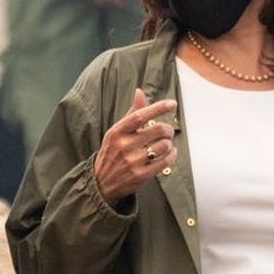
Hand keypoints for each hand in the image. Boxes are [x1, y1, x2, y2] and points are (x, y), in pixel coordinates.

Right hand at [94, 88, 178, 204]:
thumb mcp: (117, 131)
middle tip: (167, 131)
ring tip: (166, 143)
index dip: (158, 108)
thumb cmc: (112, 152)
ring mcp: (132, 161)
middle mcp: (124, 145)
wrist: (101, 182)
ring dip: (169, 143)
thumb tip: (140, 92)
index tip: (172, 103)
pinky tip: (170, 153)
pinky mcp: (141, 175)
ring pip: (164, 145)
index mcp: (118, 131)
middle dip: (168, 129)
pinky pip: (165, 162)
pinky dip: (172, 155)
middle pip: (158, 130)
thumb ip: (132, 113)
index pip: (140, 115)